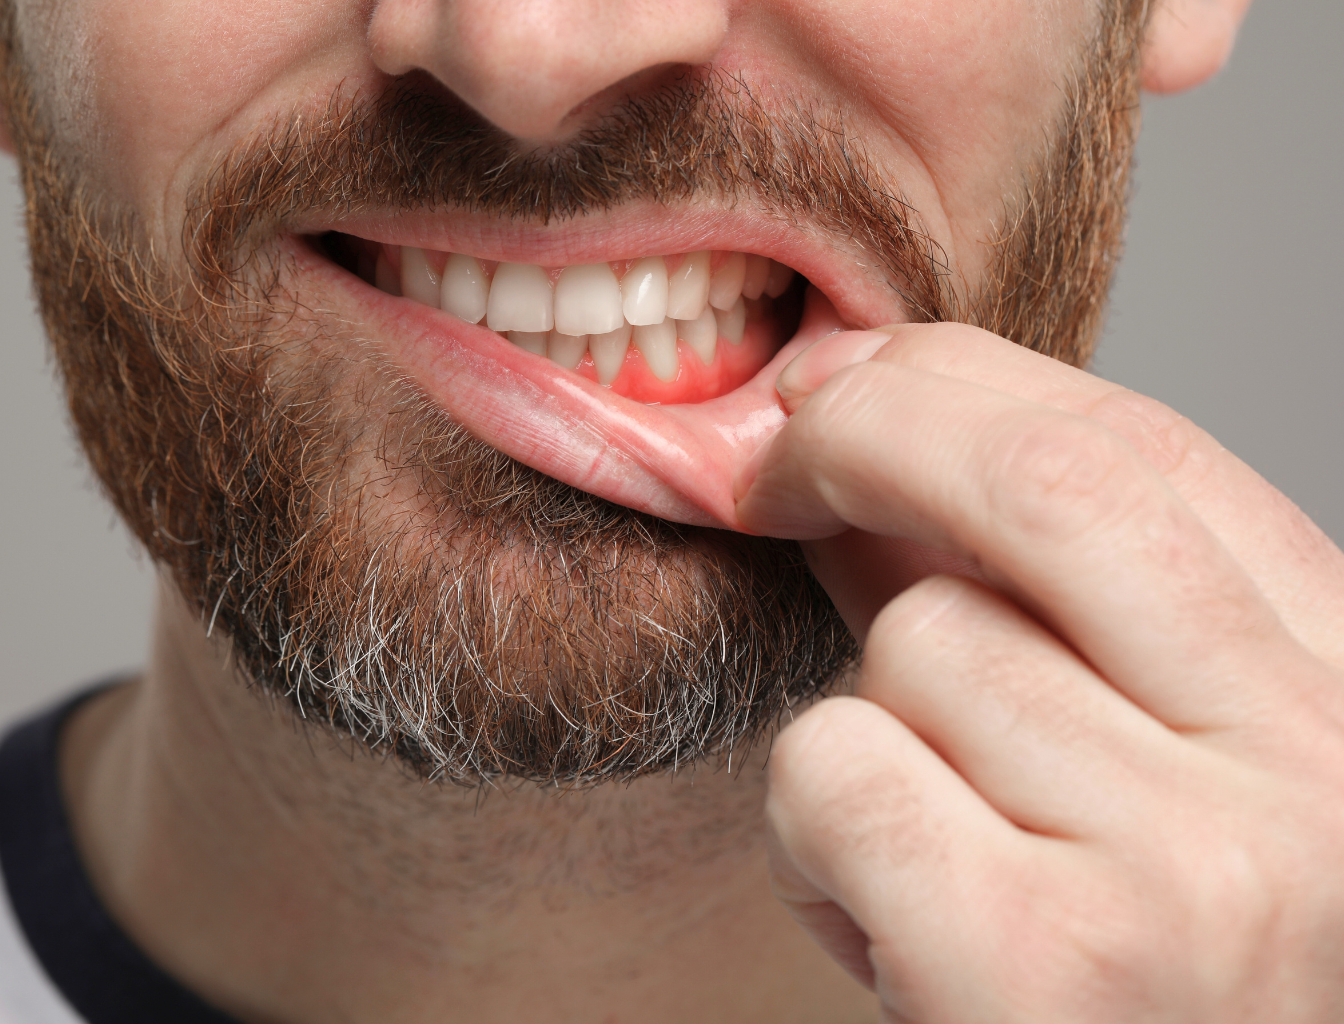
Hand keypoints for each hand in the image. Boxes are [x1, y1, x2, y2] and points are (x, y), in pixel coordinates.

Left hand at [736, 323, 1343, 1021]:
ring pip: (913, 647)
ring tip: (941, 850)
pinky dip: (818, 835)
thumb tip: (863, 447)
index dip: (963, 384)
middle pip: (1043, 477)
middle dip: (870, 428)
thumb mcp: (1148, 773)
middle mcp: (1319, 774)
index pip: (1149, 450)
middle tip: (776, 455)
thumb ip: (1039, 615)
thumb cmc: (1148, 989)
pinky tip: (897, 928)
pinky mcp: (1048, 967)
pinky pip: (838, 768)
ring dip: (871, 723)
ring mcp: (1197, 870)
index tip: (847, 381)